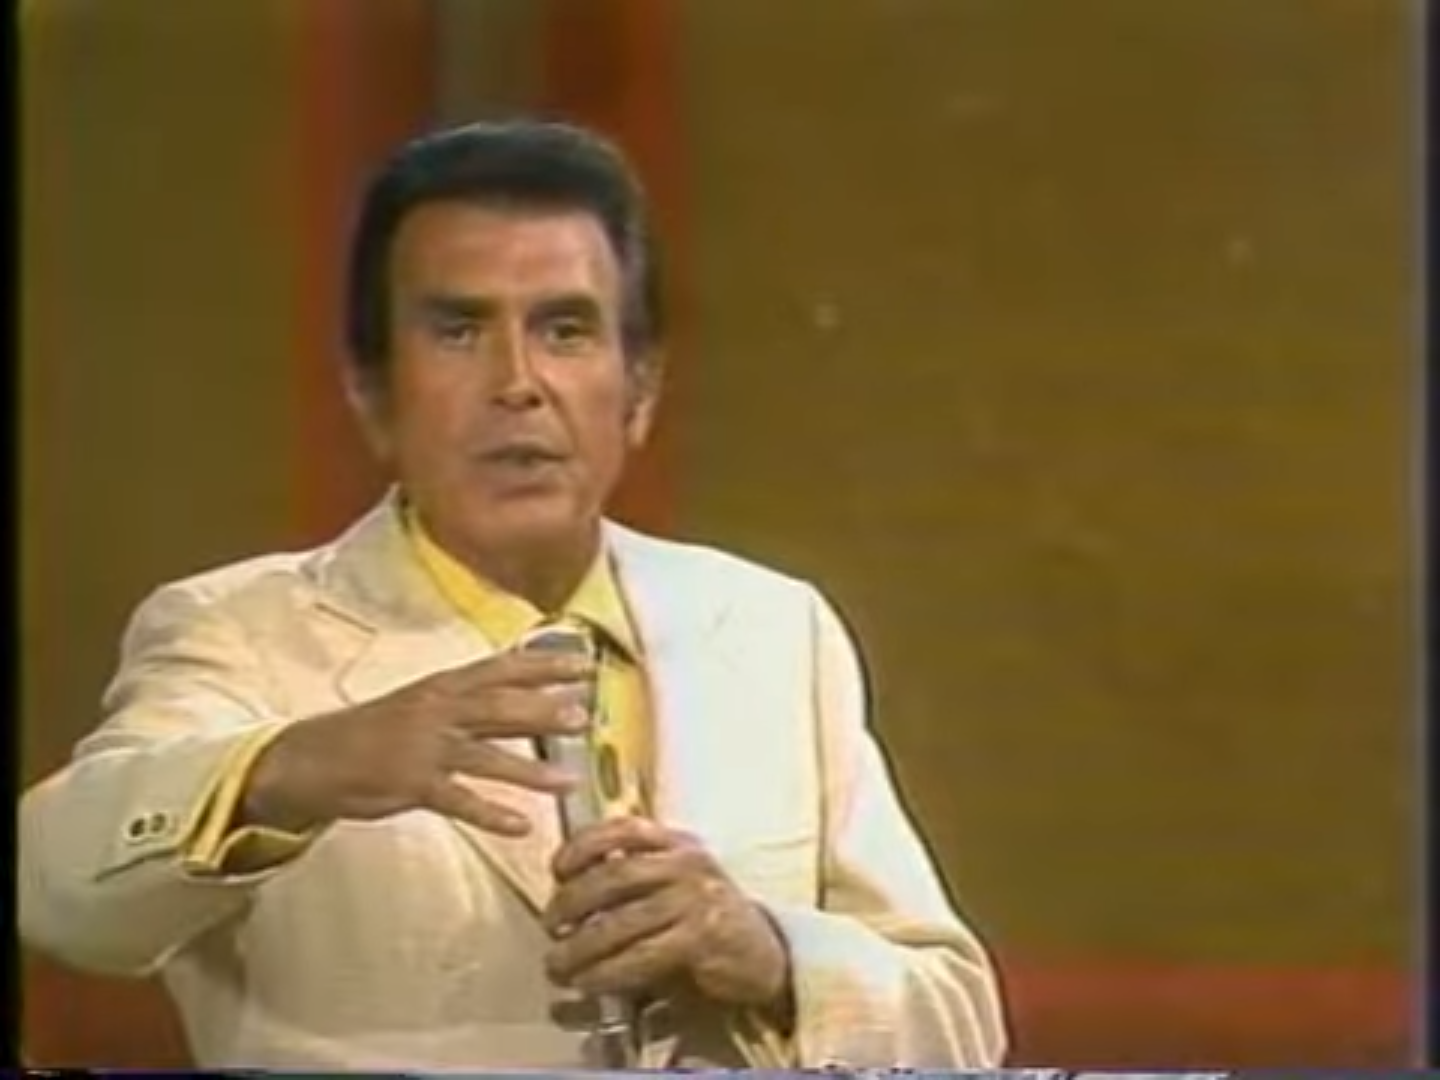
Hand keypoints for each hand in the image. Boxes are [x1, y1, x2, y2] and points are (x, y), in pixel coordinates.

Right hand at [241, 649, 593, 835]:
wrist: (312, 757)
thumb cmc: (375, 730)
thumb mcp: (423, 702)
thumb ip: (471, 699)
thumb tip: (526, 696)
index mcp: (443, 686)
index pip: (501, 667)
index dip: (544, 665)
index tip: (585, 663)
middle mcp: (437, 710)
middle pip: (499, 706)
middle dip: (544, 710)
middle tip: (586, 715)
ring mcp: (424, 748)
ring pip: (486, 756)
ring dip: (530, 770)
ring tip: (569, 781)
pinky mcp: (411, 785)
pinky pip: (458, 800)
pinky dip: (491, 814)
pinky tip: (522, 825)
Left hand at [542, 817, 792, 1014]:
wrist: (763, 954)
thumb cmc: (706, 920)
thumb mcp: (675, 884)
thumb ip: (633, 879)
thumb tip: (566, 895)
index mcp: (678, 843)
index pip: (623, 829)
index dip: (583, 846)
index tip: (557, 870)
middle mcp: (688, 863)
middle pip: (615, 876)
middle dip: (572, 902)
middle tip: (550, 927)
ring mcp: (697, 899)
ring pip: (623, 921)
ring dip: (581, 947)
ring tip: (558, 965)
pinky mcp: (702, 938)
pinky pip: (642, 955)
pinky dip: (608, 971)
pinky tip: (589, 981)